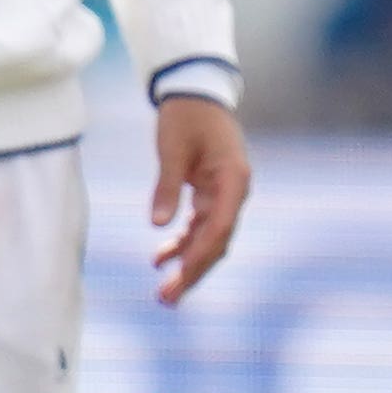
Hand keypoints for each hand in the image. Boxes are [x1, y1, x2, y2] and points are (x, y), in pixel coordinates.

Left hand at [148, 95, 250, 305]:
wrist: (195, 93)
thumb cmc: (185, 116)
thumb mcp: (170, 149)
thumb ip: (165, 186)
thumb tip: (158, 225)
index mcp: (232, 179)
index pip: (219, 226)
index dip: (200, 254)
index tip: (179, 276)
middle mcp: (234, 191)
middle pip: (217, 241)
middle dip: (193, 272)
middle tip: (167, 299)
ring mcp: (223, 194)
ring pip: (208, 239)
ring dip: (187, 265)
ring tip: (164, 294)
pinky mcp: (210, 194)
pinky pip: (199, 227)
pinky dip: (181, 244)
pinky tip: (159, 260)